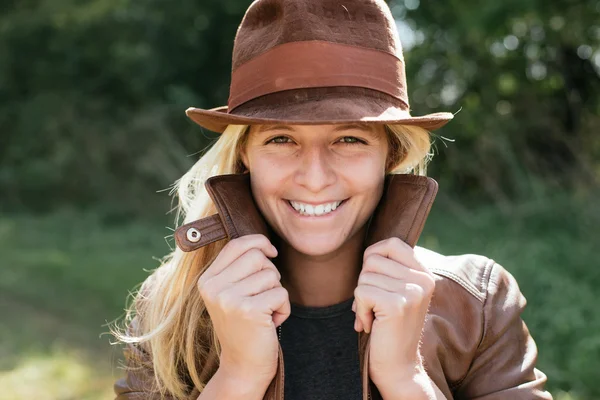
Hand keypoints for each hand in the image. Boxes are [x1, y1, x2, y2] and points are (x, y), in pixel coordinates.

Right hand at [197, 234, 289, 385]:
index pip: (236, 245)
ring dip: (277, 293)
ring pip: (272, 275)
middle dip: (270, 273)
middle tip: (264, 296)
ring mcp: (229, 299)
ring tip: (265, 311)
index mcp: (207, 280)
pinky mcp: (248, 310)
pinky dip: (284, 308)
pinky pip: (281, 294)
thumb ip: (239, 268)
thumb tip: (263, 244)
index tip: (271, 252)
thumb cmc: (244, 325)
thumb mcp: (232, 294)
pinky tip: (271, 322)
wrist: (243, 365)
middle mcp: (214, 287)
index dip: (258, 242)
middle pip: (257, 256)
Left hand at [353, 237, 434, 387]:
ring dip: (361, 298)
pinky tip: (370, 325)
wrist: (399, 366)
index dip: (373, 256)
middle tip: (372, 304)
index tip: (373, 280)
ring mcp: (413, 292)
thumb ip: (389, 270)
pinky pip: (362, 292)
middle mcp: (423, 280)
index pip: (392, 243)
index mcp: (424, 274)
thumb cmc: (389, 327)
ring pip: (365, 275)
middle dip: (364, 281)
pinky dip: (359, 310)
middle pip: (373, 258)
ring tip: (373, 316)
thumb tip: (368, 251)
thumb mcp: (395, 292)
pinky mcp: (398, 304)